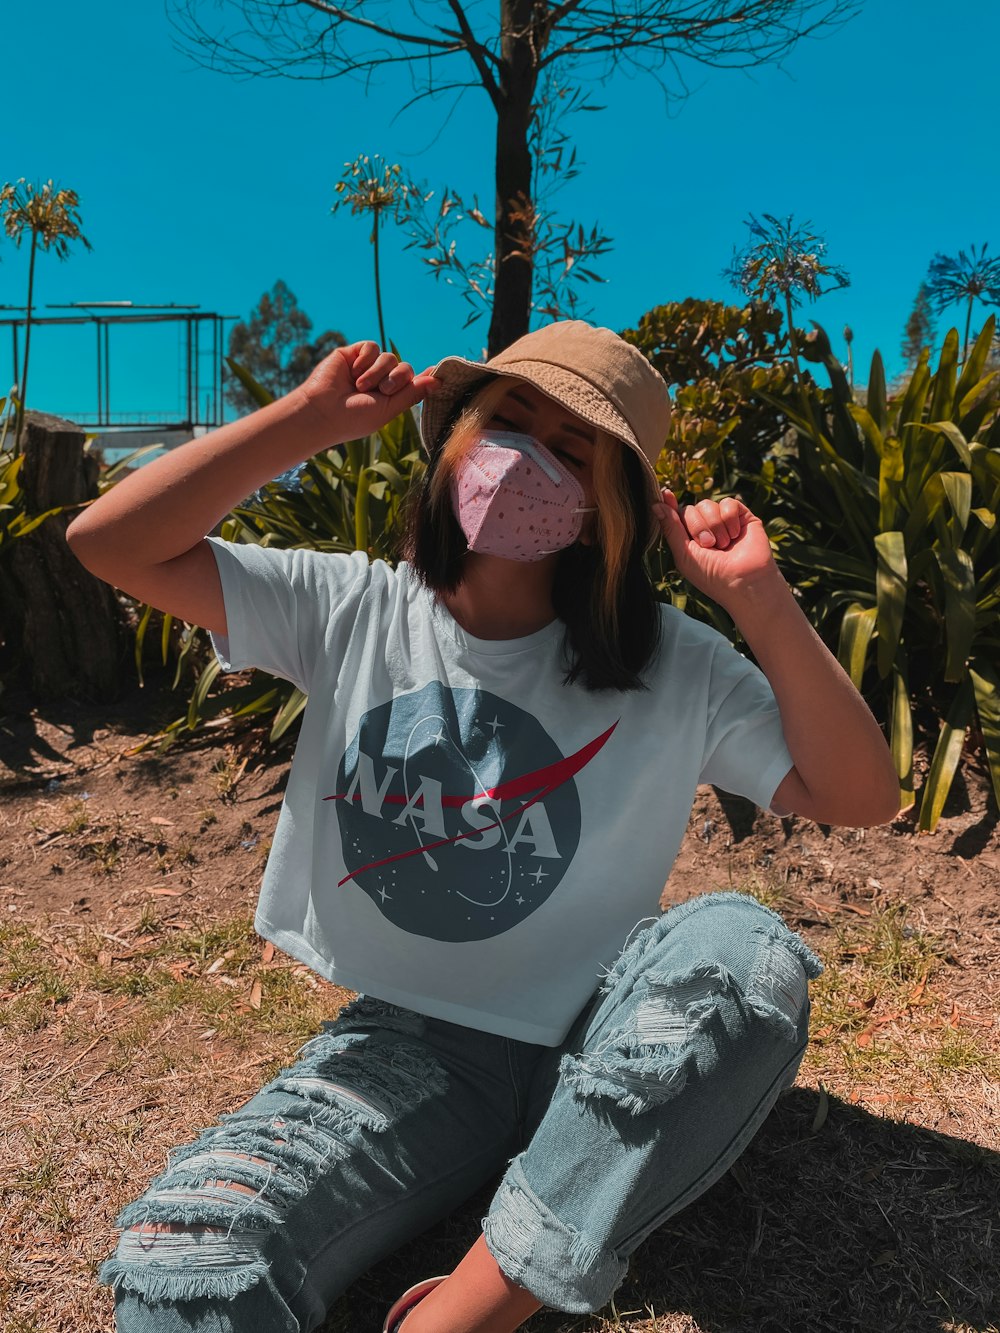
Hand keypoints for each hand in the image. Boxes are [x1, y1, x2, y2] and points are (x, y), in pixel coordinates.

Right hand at [297, 341, 439, 440]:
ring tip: (361, 386)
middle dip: (396, 379)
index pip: (413, 383)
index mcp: (390, 397)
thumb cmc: (354, 418)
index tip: (439, 374)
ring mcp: (367, 367)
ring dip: (378, 372)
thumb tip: (437, 380)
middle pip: (405, 368)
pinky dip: (366, 360)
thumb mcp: (389, 410)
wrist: (324, 411)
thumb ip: (412, 394)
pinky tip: (354, 372)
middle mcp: (380, 381)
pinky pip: (372, 347)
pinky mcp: (354, 354)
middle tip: (382, 391)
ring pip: (389, 357)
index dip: (426, 377)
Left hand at [653, 489, 779, 610]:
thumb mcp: (684, 555)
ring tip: (724, 545)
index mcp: (688, 539)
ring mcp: (723, 521)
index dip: (669, 505)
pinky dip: (730, 519)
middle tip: (709, 545)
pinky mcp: (742, 516)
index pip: (675, 516)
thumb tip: (656, 504)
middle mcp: (705, 528)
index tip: (665, 493)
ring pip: (707, 504)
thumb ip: (670, 529)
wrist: (745, 582)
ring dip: (715, 526)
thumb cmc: (712, 576)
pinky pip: (728, 503)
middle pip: (690, 508)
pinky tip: (736, 535)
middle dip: (698, 527)